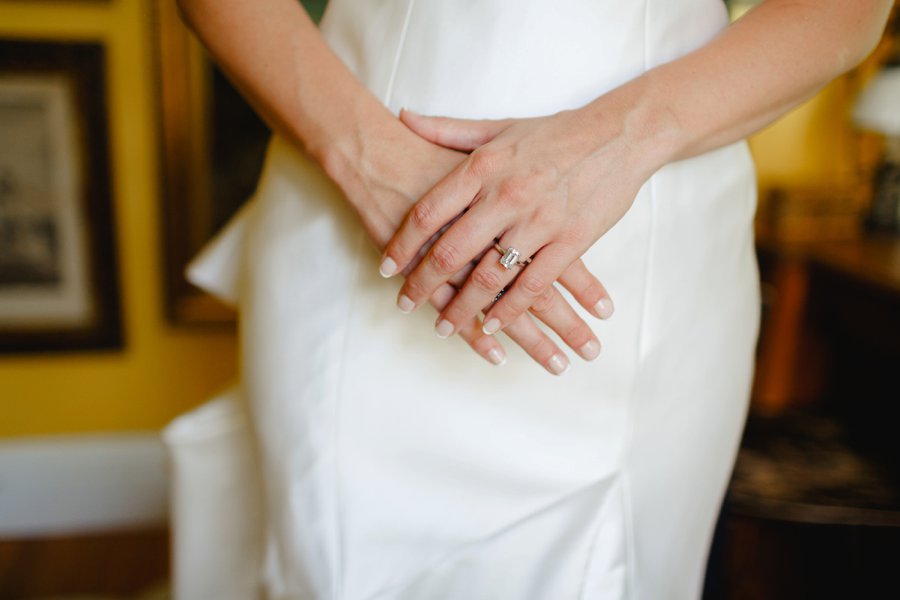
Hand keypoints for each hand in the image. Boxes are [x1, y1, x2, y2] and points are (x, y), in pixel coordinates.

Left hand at [381, 106, 647, 344]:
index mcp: (483, 168)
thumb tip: (403, 117)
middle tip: (405, 305)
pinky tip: (492, 325)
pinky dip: (510, 310)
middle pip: (452, 251)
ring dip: (463, 307)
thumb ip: (448, 130)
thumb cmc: (555, 132)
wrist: (618, 134)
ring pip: (490, 276)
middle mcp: (506, 196)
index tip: (387, 269)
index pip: (429, 213)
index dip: (403, 245)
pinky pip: (533, 284)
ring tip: (444, 327)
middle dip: (423, 285)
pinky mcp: (570, 241)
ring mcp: (539, 221)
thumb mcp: (498, 127)